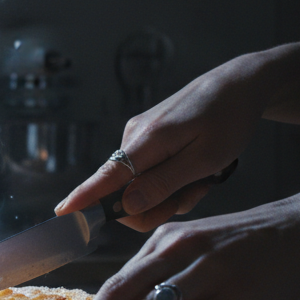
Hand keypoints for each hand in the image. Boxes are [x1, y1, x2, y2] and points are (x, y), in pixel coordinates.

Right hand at [55, 56, 269, 230]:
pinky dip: (171, 180)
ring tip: (203, 178)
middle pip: (125, 193)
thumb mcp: (205, 159)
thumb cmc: (228, 120)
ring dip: (170, 193)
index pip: (106, 178)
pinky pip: (149, 172)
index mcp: (146, 142)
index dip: (83, 199)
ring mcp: (138, 137)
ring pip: (141, 186)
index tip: (61, 214)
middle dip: (156, 206)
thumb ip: (164, 184)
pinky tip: (195, 169)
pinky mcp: (147, 137)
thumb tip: (126, 206)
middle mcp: (133, 138)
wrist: (238, 84)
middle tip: (194, 195)